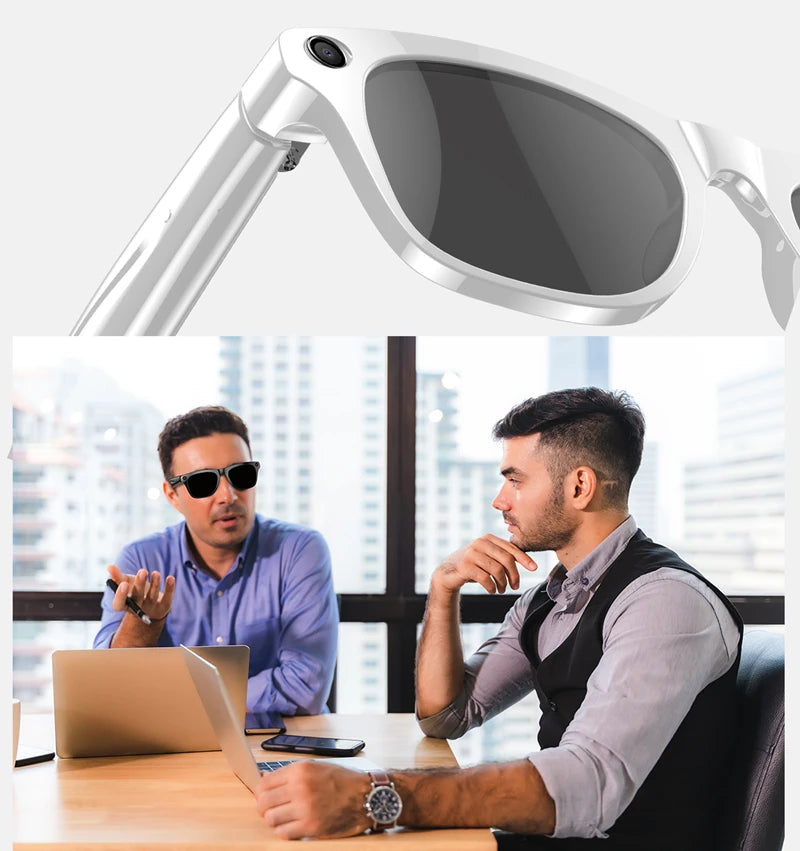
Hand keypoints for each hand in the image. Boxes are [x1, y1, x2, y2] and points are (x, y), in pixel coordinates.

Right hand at [107, 564, 174, 621]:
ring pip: (152, 597)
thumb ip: (117, 576)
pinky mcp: (163, 607)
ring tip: (155, 573)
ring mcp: (151, 609)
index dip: (120, 596)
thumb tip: (110, 567)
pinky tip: (170, 578)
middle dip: (140, 584)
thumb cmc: (134, 591)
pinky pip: (167, 598)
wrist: (151, 606)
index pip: (119, 604)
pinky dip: (169, 588)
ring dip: (154, 584)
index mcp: (124, 604)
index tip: (124, 584)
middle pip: (137, 598)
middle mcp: (137, 608)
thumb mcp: (126, 584)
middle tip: (143, 571)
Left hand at [255, 761, 371, 839]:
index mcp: (301, 770)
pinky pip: (284, 833)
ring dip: (274, 819)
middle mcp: (300, 788)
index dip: (261, 791)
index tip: (264, 795)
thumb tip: (266, 781)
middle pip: (264, 802)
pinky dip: (284, 830)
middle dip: (264, 806)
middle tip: (270, 808)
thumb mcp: (316, 767)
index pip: (265, 783)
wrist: (366, 796)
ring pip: (271, 819)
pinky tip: (292, 825)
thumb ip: (291, 774)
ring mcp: (305, 809)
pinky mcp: (311, 827)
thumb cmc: (343, 780)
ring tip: (284, 816)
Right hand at [433, 534, 536, 595]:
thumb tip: (529, 563)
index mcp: (488, 538)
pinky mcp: (465, 566)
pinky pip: (486, 578)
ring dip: (502, 584)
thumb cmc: (473, 565)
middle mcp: (480, 543)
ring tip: (501, 590)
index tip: (534, 568)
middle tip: (515, 586)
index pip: (510, 548)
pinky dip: (492, 587)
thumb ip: (503, 556)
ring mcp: (471, 554)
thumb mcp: (488, 557)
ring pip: (497, 570)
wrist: (448, 572)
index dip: (524, 558)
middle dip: (514, 575)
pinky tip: (492, 590)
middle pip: (506, 559)